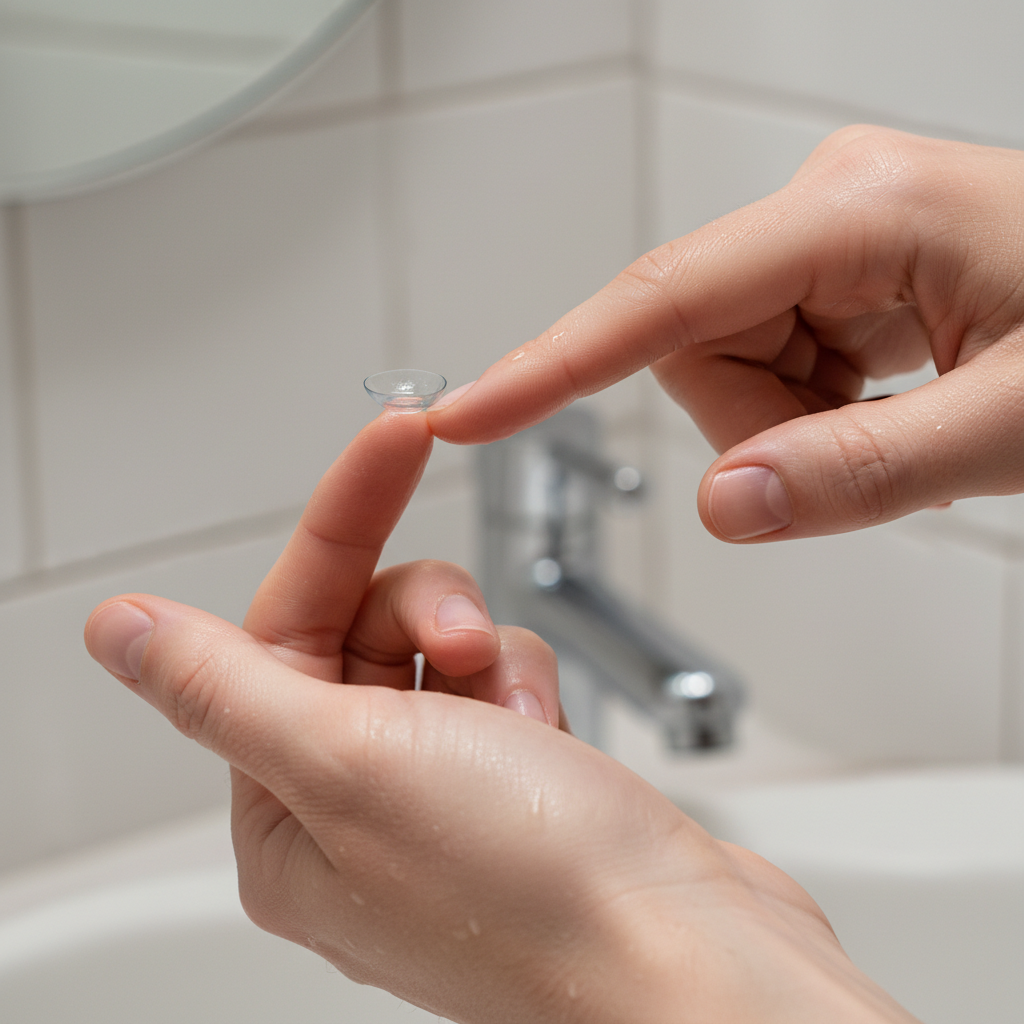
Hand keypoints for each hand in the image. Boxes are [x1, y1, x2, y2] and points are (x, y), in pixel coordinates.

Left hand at [85, 410, 917, 1022]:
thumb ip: (226, 690)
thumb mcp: (352, 765)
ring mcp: (443, 793)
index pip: (286, 624)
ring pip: (442, 647)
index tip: (398, 434)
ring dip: (491, 654)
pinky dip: (530, 684)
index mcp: (288, 818)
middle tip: (468, 643)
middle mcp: (356, 808)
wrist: (693, 962)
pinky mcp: (514, 780)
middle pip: (366, 630)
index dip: (344, 519)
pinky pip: (502, 678)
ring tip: (522, 712)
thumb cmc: (536, 893)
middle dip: (429, 613)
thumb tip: (120, 633)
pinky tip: (552, 735)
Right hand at [428, 125, 1023, 541]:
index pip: (661, 300)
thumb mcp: (1018, 421)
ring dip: (796, 425)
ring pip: (725, 374)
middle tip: (872, 439)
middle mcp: (822, 214)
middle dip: (764, 425)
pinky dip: (815, 415)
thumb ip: (865, 471)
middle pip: (692, 351)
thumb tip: (727, 507)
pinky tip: (891, 399)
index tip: (465, 412)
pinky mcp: (831, 280)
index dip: (551, 365)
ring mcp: (823, 245)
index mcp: (856, 212)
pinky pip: (767, 372)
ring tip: (901, 412)